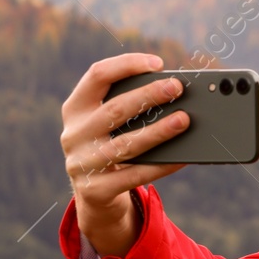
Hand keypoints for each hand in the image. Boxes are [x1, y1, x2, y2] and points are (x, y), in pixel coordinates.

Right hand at [60, 53, 190, 255]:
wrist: (94, 195)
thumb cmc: (110, 144)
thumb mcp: (108, 123)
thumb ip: (129, 106)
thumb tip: (172, 93)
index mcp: (75, 108)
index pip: (97, 75)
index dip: (127, 65)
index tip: (158, 63)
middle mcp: (73, 134)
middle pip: (115, 109)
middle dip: (148, 96)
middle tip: (177, 87)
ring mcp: (81, 163)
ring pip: (126, 144)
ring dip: (158, 131)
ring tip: (184, 120)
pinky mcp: (95, 190)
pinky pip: (135, 175)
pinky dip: (162, 165)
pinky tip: (182, 157)